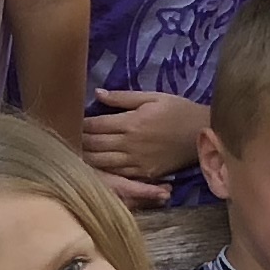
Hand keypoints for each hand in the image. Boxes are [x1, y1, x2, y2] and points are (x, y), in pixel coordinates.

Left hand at [79, 89, 206, 187]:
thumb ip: (123, 97)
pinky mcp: (144, 173)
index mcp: (130, 122)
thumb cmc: (178, 110)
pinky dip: (104, 171)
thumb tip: (97, 93)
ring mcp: (136, 162)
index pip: (95, 125)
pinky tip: (94, 168)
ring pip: (102, 163)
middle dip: (78, 141)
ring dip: (86, 158)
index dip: (79, 124)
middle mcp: (129, 144)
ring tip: (73, 154)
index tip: (70, 121)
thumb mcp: (153, 97)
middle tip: (66, 138)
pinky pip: (118, 175)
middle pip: (94, 145)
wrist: (203, 134)